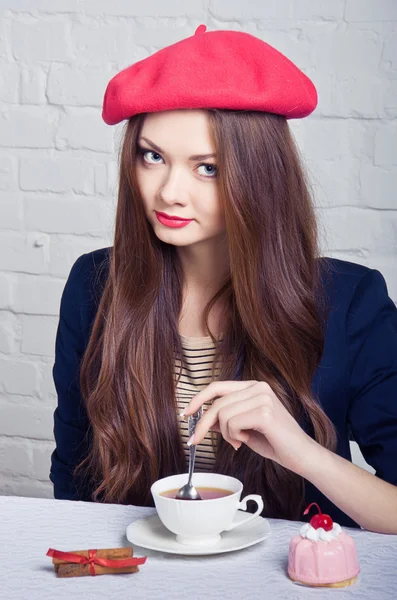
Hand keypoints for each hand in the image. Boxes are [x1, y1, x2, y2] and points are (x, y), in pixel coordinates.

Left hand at [183, 380, 316, 475]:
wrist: (300, 455)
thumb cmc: (274, 442)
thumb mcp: (244, 428)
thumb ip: (226, 419)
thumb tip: (205, 418)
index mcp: (254, 386)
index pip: (218, 386)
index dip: (199, 399)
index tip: (186, 413)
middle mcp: (258, 387)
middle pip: (217, 403)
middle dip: (204, 424)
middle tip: (197, 440)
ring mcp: (263, 397)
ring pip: (223, 415)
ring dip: (226, 434)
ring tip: (239, 441)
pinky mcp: (265, 412)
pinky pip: (233, 424)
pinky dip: (234, 436)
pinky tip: (246, 440)